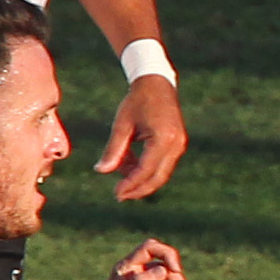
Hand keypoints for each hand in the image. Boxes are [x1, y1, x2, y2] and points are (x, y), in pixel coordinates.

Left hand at [94, 75, 187, 202]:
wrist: (156, 83)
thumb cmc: (137, 101)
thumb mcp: (122, 124)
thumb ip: (113, 149)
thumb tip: (101, 171)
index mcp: (163, 139)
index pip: (146, 170)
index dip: (130, 184)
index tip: (116, 193)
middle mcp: (176, 145)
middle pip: (158, 178)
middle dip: (138, 189)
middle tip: (119, 195)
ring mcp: (179, 145)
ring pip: (161, 173)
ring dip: (141, 178)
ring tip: (120, 173)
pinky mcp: (177, 144)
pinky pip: (163, 164)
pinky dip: (146, 168)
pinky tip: (130, 165)